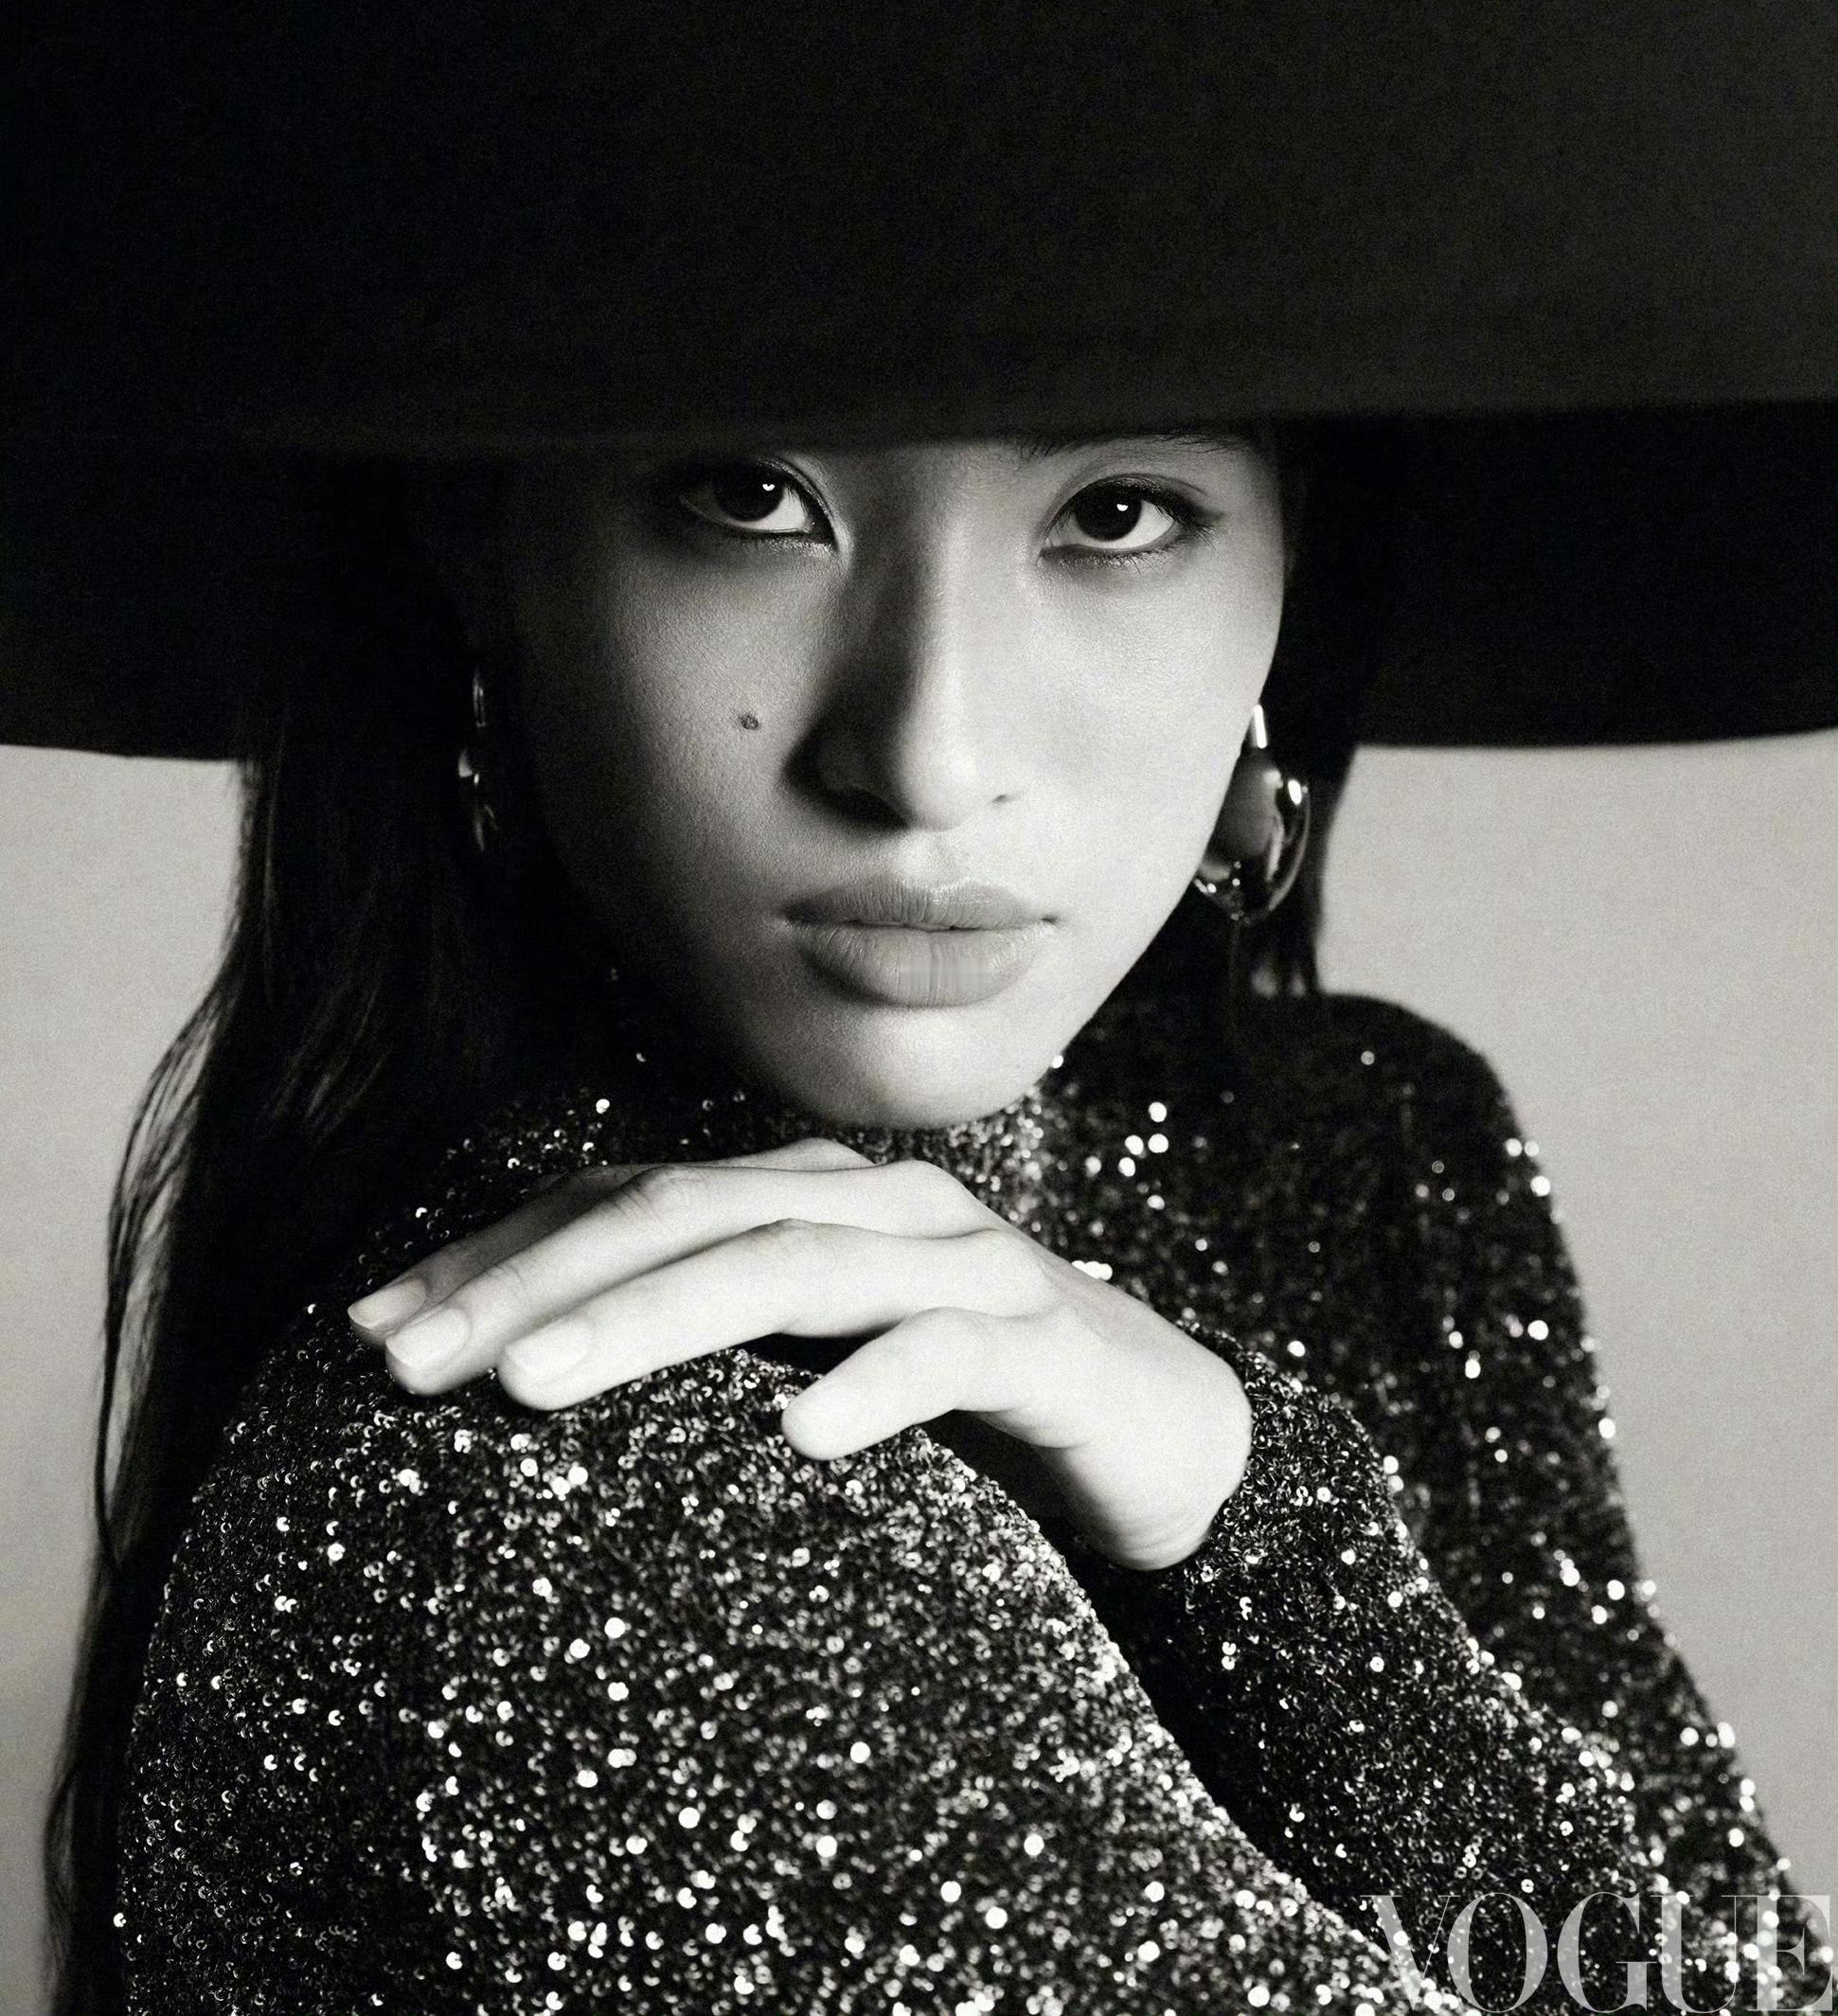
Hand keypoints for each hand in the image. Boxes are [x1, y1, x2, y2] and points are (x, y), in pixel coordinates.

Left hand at [348, 1137, 1251, 1570]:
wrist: (1162, 1434)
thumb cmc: (960, 1406)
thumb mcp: (805, 1368)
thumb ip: (700, 1350)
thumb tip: (513, 1386)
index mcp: (802, 1196)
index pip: (623, 1199)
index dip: (495, 1255)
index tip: (368, 1330)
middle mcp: (872, 1202)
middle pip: (681, 1214)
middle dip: (532, 1283)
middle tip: (407, 1363)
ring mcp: (962, 1260)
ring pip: (790, 1265)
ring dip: (653, 1319)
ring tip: (533, 1387)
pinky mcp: (1046, 1340)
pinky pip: (951, 1351)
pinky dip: (872, 1384)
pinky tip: (797, 1438)